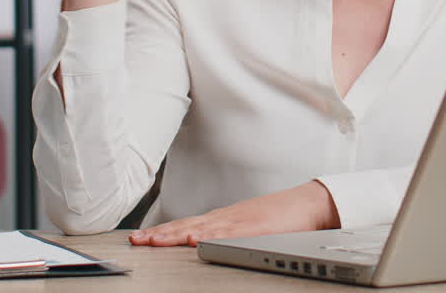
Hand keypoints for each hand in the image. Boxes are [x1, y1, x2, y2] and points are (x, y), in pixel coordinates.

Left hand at [127, 181, 339, 246]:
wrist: (308, 203)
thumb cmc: (282, 216)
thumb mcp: (248, 225)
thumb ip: (228, 232)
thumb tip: (206, 243)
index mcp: (223, 218)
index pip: (185, 224)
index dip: (162, 231)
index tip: (141, 237)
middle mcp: (226, 218)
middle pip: (185, 224)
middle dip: (159, 234)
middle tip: (136, 240)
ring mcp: (238, 221)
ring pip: (199, 228)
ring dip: (174, 234)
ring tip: (153, 240)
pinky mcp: (253, 227)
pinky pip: (226, 233)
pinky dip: (207, 235)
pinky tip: (191, 239)